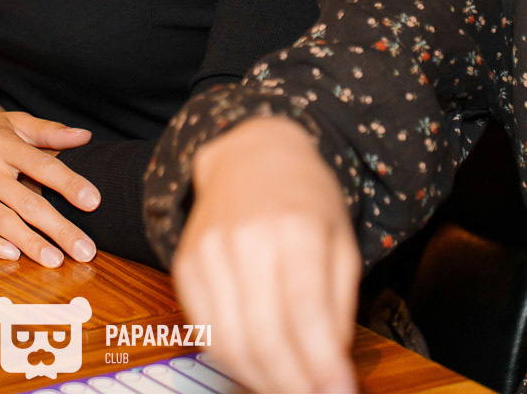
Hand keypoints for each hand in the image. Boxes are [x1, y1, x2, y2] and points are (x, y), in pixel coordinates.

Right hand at [0, 84, 100, 266]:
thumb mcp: (9, 122)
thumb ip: (47, 132)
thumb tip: (85, 136)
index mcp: (4, 144)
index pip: (43, 165)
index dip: (69, 183)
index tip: (94, 201)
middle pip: (28, 201)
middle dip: (59, 227)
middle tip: (86, 250)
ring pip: (2, 220)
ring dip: (31, 243)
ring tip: (56, 260)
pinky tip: (12, 256)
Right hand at [173, 116, 360, 393]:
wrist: (252, 156)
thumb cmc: (306, 200)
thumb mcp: (341, 242)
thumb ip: (338, 307)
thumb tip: (332, 370)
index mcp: (295, 227)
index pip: (306, 315)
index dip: (323, 368)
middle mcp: (246, 237)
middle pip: (266, 337)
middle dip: (293, 386)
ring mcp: (209, 249)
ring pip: (231, 342)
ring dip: (262, 382)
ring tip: (289, 390)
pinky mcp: (185, 262)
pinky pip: (205, 330)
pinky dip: (232, 361)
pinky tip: (258, 368)